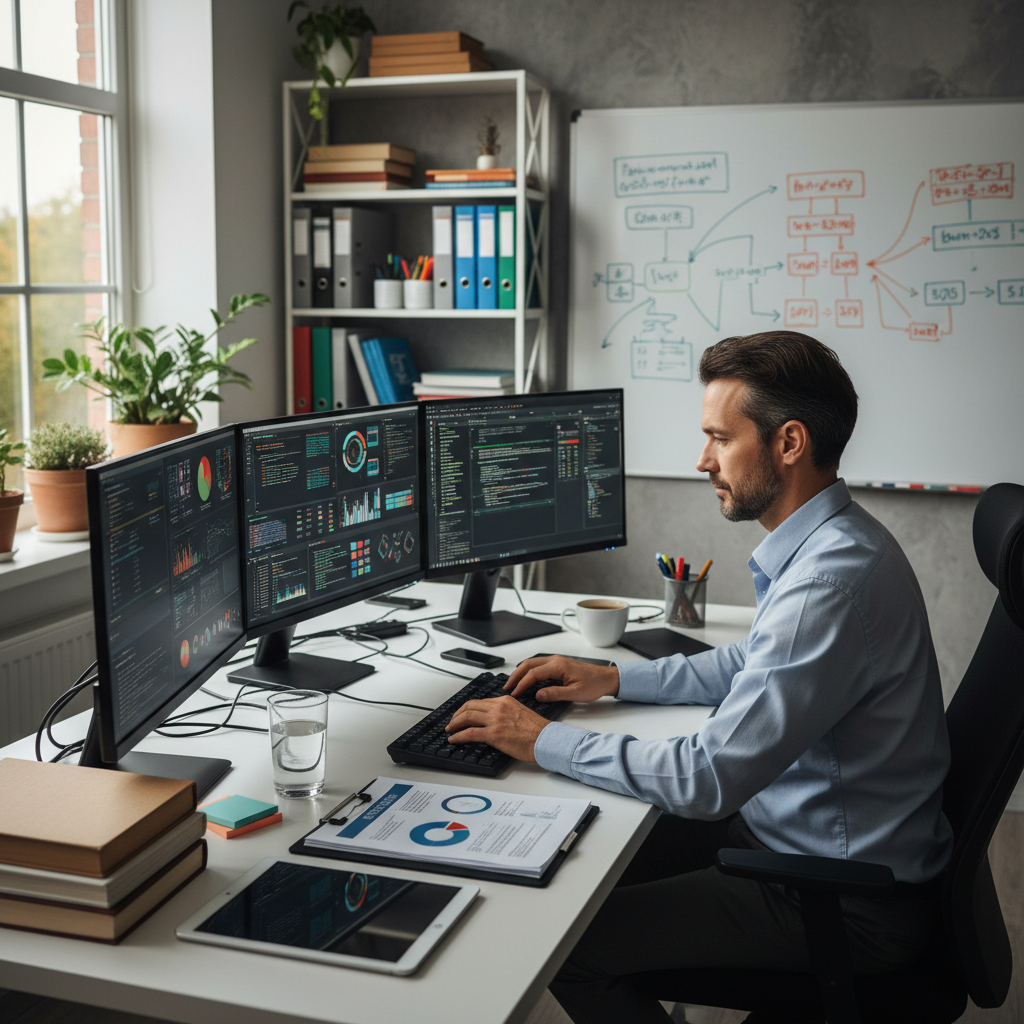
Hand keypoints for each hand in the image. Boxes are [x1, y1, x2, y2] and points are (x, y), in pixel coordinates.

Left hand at [445, 697, 548, 761]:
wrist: (545, 740)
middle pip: (469, 706)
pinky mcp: (493, 734)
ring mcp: (495, 720)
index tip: (462, 715)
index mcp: (505, 700)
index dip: (467, 709)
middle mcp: (498, 707)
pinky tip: (454, 739)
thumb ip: (506, 712)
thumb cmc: (538, 731)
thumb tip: (494, 720)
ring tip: (450, 730)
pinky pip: (469, 733)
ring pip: (466, 717)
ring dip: (454, 724)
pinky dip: (458, 736)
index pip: (480, 702)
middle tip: (452, 721)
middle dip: (457, 714)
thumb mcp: (520, 712)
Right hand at [503, 656, 619, 703]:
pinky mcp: (558, 665)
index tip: (514, 694)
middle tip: (506, 687)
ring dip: (520, 673)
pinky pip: (538, 666)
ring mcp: (556, 661)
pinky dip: (528, 672)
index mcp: (558, 666)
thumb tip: (538, 695)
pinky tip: (525, 680)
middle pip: (528, 664)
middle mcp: (555, 660)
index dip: (522, 684)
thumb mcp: (575, 694)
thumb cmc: (594, 684)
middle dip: (515, 675)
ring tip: (512, 684)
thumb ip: (555, 694)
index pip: (533, 674)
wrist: (606, 678)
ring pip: (532, 663)